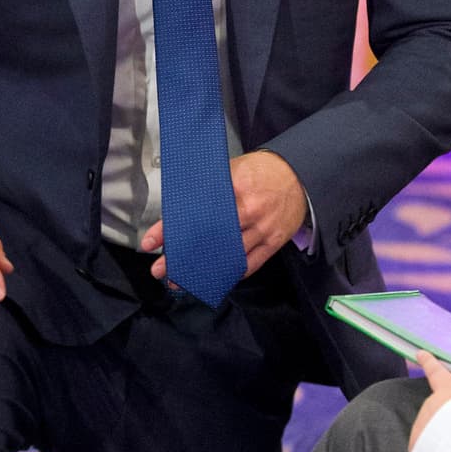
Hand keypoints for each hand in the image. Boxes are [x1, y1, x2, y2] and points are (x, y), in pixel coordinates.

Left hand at [141, 151, 306, 284]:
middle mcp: (247, 211)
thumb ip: (209, 188)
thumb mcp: (232, 169)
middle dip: (182, 257)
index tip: (149, 243)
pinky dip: (231, 272)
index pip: (192, 213)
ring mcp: (262, 228)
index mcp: (232, 188)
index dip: (169, 229)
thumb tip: (178, 207)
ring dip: (203, 270)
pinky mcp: (274, 241)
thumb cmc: (261, 171)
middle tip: (161, 271)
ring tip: (183, 281)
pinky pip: (250, 263)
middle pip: (207, 239)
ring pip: (228, 256)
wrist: (301, 174)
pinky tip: (215, 278)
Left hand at [408, 350, 450, 450]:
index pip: (436, 373)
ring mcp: (421, 422)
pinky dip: (431, 449)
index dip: (429, 362)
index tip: (420, 353)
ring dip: (438, 434)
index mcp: (447, 391)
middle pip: (435, 408)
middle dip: (444, 417)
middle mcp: (430, 404)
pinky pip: (422, 443)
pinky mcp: (416, 441)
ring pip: (429, 426)